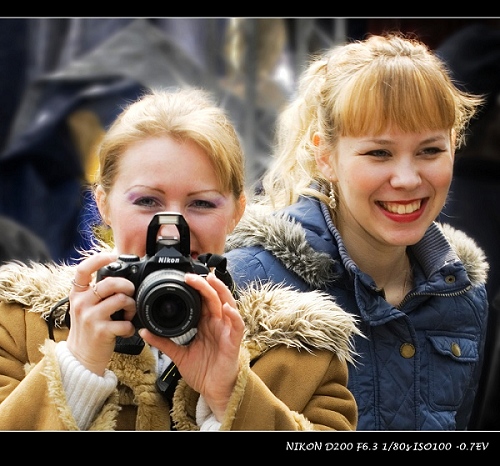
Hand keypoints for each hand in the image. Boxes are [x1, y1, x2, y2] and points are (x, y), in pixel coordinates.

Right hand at [66, 252, 136, 375]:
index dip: (99, 259)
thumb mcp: (84, 307)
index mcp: (78, 294)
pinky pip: (125, 323)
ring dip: (131, 306)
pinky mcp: (101, 331)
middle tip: (130, 293)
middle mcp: (82, 303)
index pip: (83, 269)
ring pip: (121, 300)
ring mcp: (91, 317)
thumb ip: (95, 292)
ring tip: (129, 313)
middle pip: (110, 282)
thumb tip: (118, 276)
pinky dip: (131, 327)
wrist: (80, 358)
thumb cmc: (88, 329)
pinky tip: (126, 330)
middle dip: (127, 285)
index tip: (113, 256)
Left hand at [139, 272, 243, 420]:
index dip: (196, 287)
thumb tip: (144, 332)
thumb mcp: (178, 354)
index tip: (183, 278)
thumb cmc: (202, 371)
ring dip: (221, 291)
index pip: (203, 299)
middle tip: (190, 276)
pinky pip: (237, 326)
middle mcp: (218, 323)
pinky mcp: (234, 342)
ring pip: (228, 304)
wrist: (213, 390)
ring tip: (211, 280)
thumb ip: (163, 342)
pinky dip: (234, 316)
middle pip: (214, 297)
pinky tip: (226, 308)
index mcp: (206, 323)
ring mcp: (227, 331)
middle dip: (204, 284)